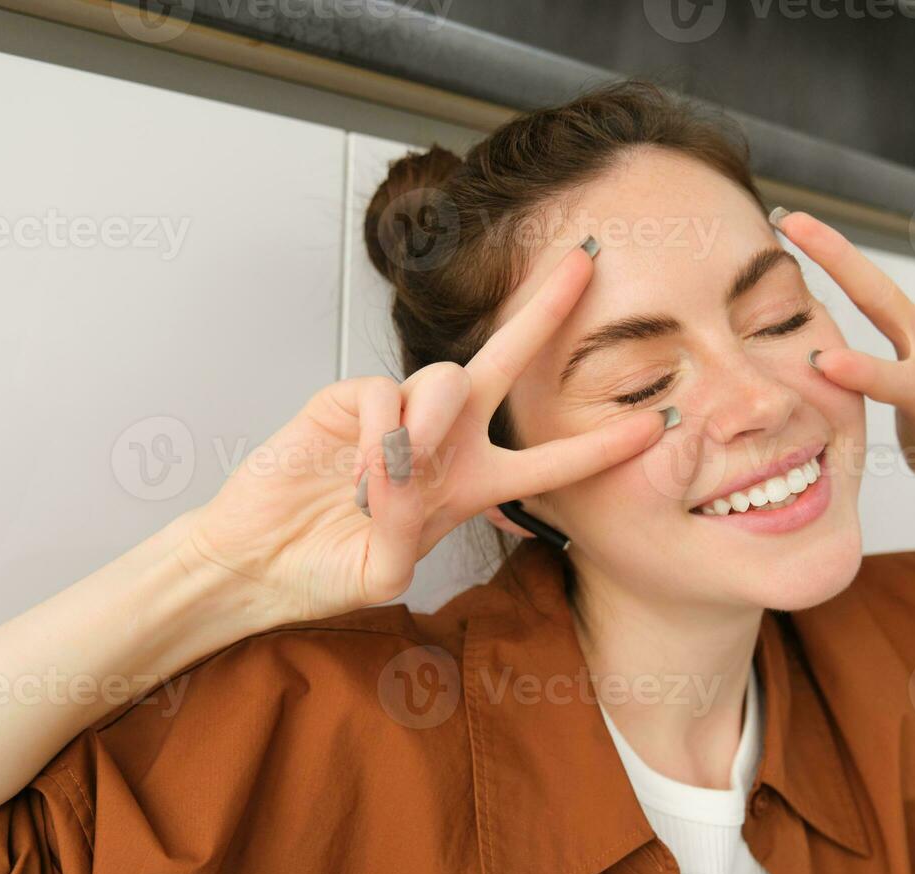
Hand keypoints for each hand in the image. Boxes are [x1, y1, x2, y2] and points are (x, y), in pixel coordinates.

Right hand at [175, 244, 670, 627]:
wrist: (258, 561)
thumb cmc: (325, 571)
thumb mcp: (383, 571)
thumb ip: (408, 525)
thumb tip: (409, 461)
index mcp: (470, 486)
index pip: (549, 464)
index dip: (601, 448)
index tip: (657, 425)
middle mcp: (444, 440)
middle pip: (507, 363)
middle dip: (547, 310)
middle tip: (588, 260)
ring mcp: (396, 415)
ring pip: (444, 379)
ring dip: (431, 426)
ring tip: (393, 479)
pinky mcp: (346, 400)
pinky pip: (384, 395)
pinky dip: (381, 434)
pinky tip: (362, 472)